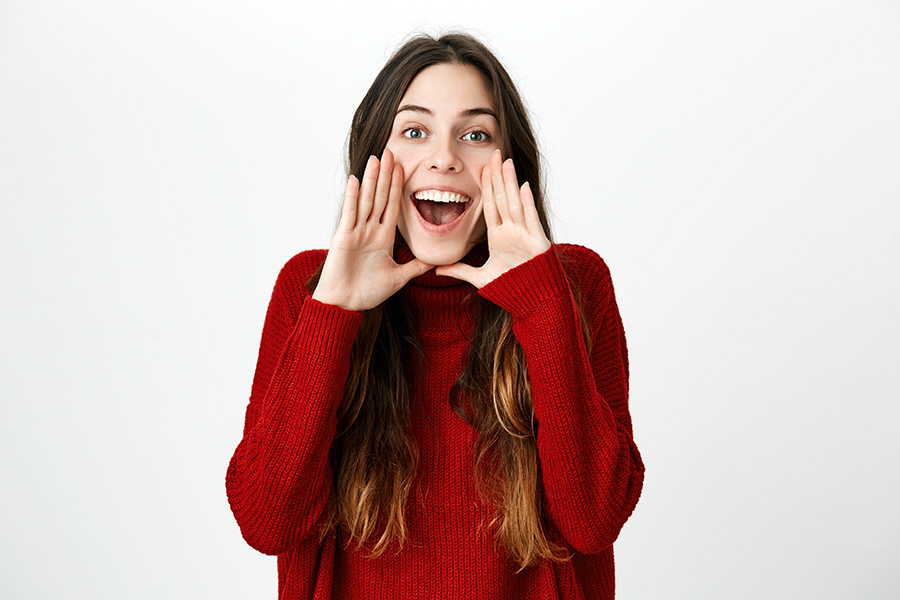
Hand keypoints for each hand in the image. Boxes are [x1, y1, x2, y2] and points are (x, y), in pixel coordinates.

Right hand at [312, 149, 433, 311]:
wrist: (346, 305)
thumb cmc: (367, 292)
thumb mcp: (399, 277)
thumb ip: (415, 267)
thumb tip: (434, 262)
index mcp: (382, 237)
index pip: (393, 206)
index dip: (398, 187)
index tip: (403, 168)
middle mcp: (369, 230)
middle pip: (379, 197)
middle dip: (386, 175)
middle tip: (391, 153)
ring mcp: (355, 232)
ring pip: (366, 200)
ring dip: (371, 179)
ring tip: (376, 159)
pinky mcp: (343, 238)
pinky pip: (350, 214)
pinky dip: (352, 197)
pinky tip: (355, 180)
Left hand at [436, 150, 550, 287]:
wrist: (534, 302)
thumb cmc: (511, 288)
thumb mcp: (480, 277)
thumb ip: (460, 270)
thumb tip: (437, 270)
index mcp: (499, 236)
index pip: (490, 206)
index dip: (486, 187)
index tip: (482, 169)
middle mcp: (512, 231)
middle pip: (502, 198)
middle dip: (498, 176)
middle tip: (494, 154)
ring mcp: (525, 234)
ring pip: (515, 203)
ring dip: (510, 182)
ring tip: (506, 162)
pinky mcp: (537, 241)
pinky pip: (530, 219)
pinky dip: (527, 203)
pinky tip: (523, 186)